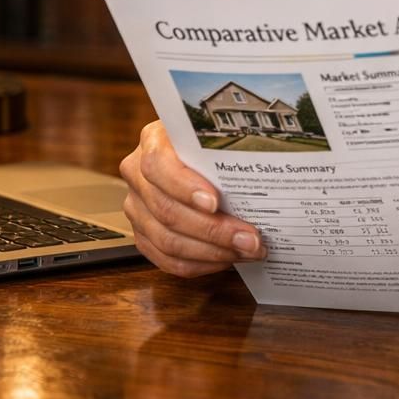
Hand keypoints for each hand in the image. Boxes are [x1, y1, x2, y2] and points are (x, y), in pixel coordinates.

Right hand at [118, 120, 265, 276]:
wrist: (193, 154)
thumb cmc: (210, 144)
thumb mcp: (215, 134)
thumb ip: (227, 146)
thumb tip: (262, 168)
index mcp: (152, 142)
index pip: (158, 166)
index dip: (184, 187)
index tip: (215, 202)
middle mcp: (138, 176)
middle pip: (167, 211)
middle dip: (214, 229)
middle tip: (250, 238)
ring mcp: (137, 208)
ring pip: (168, 241)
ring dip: (213, 252)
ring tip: (247, 250)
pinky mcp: (143, 235)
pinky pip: (167, 260)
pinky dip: (201, 264)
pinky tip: (228, 259)